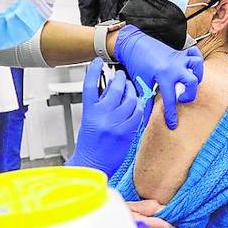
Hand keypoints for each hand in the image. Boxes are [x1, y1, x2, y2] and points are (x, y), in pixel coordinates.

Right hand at [66, 59, 142, 176]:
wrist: (93, 164)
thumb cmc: (90, 143)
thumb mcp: (89, 120)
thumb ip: (99, 104)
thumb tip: (111, 87)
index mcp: (89, 112)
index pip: (90, 85)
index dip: (93, 70)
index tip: (97, 62)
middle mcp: (102, 116)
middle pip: (115, 88)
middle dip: (121, 79)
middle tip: (122, 77)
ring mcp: (116, 124)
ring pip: (130, 99)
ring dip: (131, 91)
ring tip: (130, 90)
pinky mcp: (127, 132)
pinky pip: (138, 113)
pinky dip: (138, 106)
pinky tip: (136, 105)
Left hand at [113, 26, 204, 129]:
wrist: (134, 43)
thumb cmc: (136, 63)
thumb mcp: (141, 83)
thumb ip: (146, 101)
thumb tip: (145, 119)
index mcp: (163, 75)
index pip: (170, 99)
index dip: (171, 115)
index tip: (172, 124)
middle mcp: (175, 66)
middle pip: (193, 82)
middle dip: (189, 95)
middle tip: (180, 98)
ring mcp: (179, 58)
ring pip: (198, 65)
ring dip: (197, 76)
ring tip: (189, 83)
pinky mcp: (180, 53)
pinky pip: (195, 53)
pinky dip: (196, 60)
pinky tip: (190, 69)